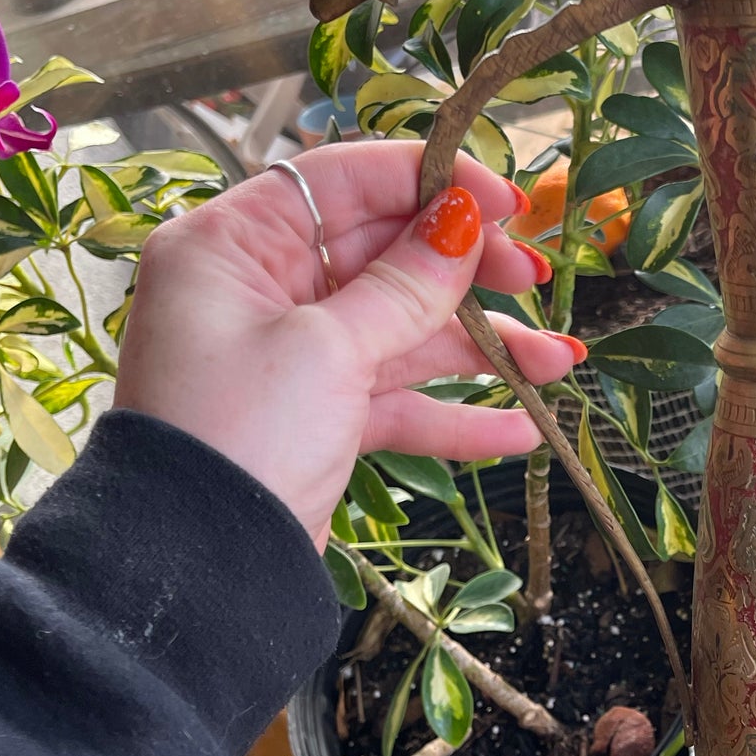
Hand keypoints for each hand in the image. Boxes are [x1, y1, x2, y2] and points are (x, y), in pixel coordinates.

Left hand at [114, 139, 577, 547]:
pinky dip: (452, 413)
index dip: (429, 182)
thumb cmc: (236, 438)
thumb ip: (404, 285)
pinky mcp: (316, 418)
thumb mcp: (326, 347)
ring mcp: (290, 357)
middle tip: (532, 278)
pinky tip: (518, 428)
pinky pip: (395, 398)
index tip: (504, 204)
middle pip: (382, 254)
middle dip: (467, 272)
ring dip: (481, 348)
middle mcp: (257, 291)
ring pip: (402, 331)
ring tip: (558, 362)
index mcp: (232, 246)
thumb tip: (462, 221)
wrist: (196, 573)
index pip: (342, 182)